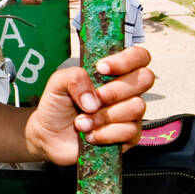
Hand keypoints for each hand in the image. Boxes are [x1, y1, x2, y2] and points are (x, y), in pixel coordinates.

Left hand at [25, 46, 153, 164]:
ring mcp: (130, 113)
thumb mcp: (58, 83)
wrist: (49, 137)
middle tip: (92, 101)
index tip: (102, 68)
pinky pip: (130, 131)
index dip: (127, 59)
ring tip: (82, 123)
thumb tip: (94, 98)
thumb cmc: (58, 106)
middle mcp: (126, 90)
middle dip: (115, 90)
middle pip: (145, 79)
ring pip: (136, 106)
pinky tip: (90, 135)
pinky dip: (105, 134)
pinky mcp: (130, 136)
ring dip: (104, 116)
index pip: (138, 56)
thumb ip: (74, 77)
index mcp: (113, 72)